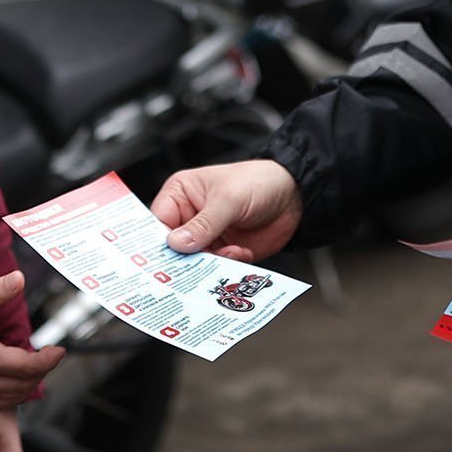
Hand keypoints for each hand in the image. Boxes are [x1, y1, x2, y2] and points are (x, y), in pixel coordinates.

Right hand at [0, 272, 65, 417]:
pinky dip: (2, 402)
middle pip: (21, 387)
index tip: (59, 350)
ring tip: (30, 371)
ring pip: (6, 402)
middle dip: (40, 373)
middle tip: (47, 357)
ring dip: (23, 389)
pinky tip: (3, 388)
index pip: (27, 366)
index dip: (49, 360)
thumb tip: (20, 279)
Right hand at [151, 160, 304, 262]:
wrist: (295, 196)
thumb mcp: (228, 199)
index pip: (157, 223)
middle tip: (190, 269)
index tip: (159, 262)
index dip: (157, 243)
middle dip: (183, 260)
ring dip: (208, 264)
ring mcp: (207, 237)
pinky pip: (215, 268)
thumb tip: (177, 243)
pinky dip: (226, 266)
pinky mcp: (224, 252)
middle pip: (173, 248)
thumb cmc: (259, 181)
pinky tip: (239, 253)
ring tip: (226, 255)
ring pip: (194, 262)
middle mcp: (190, 217)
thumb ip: (204, 224)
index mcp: (181, 194)